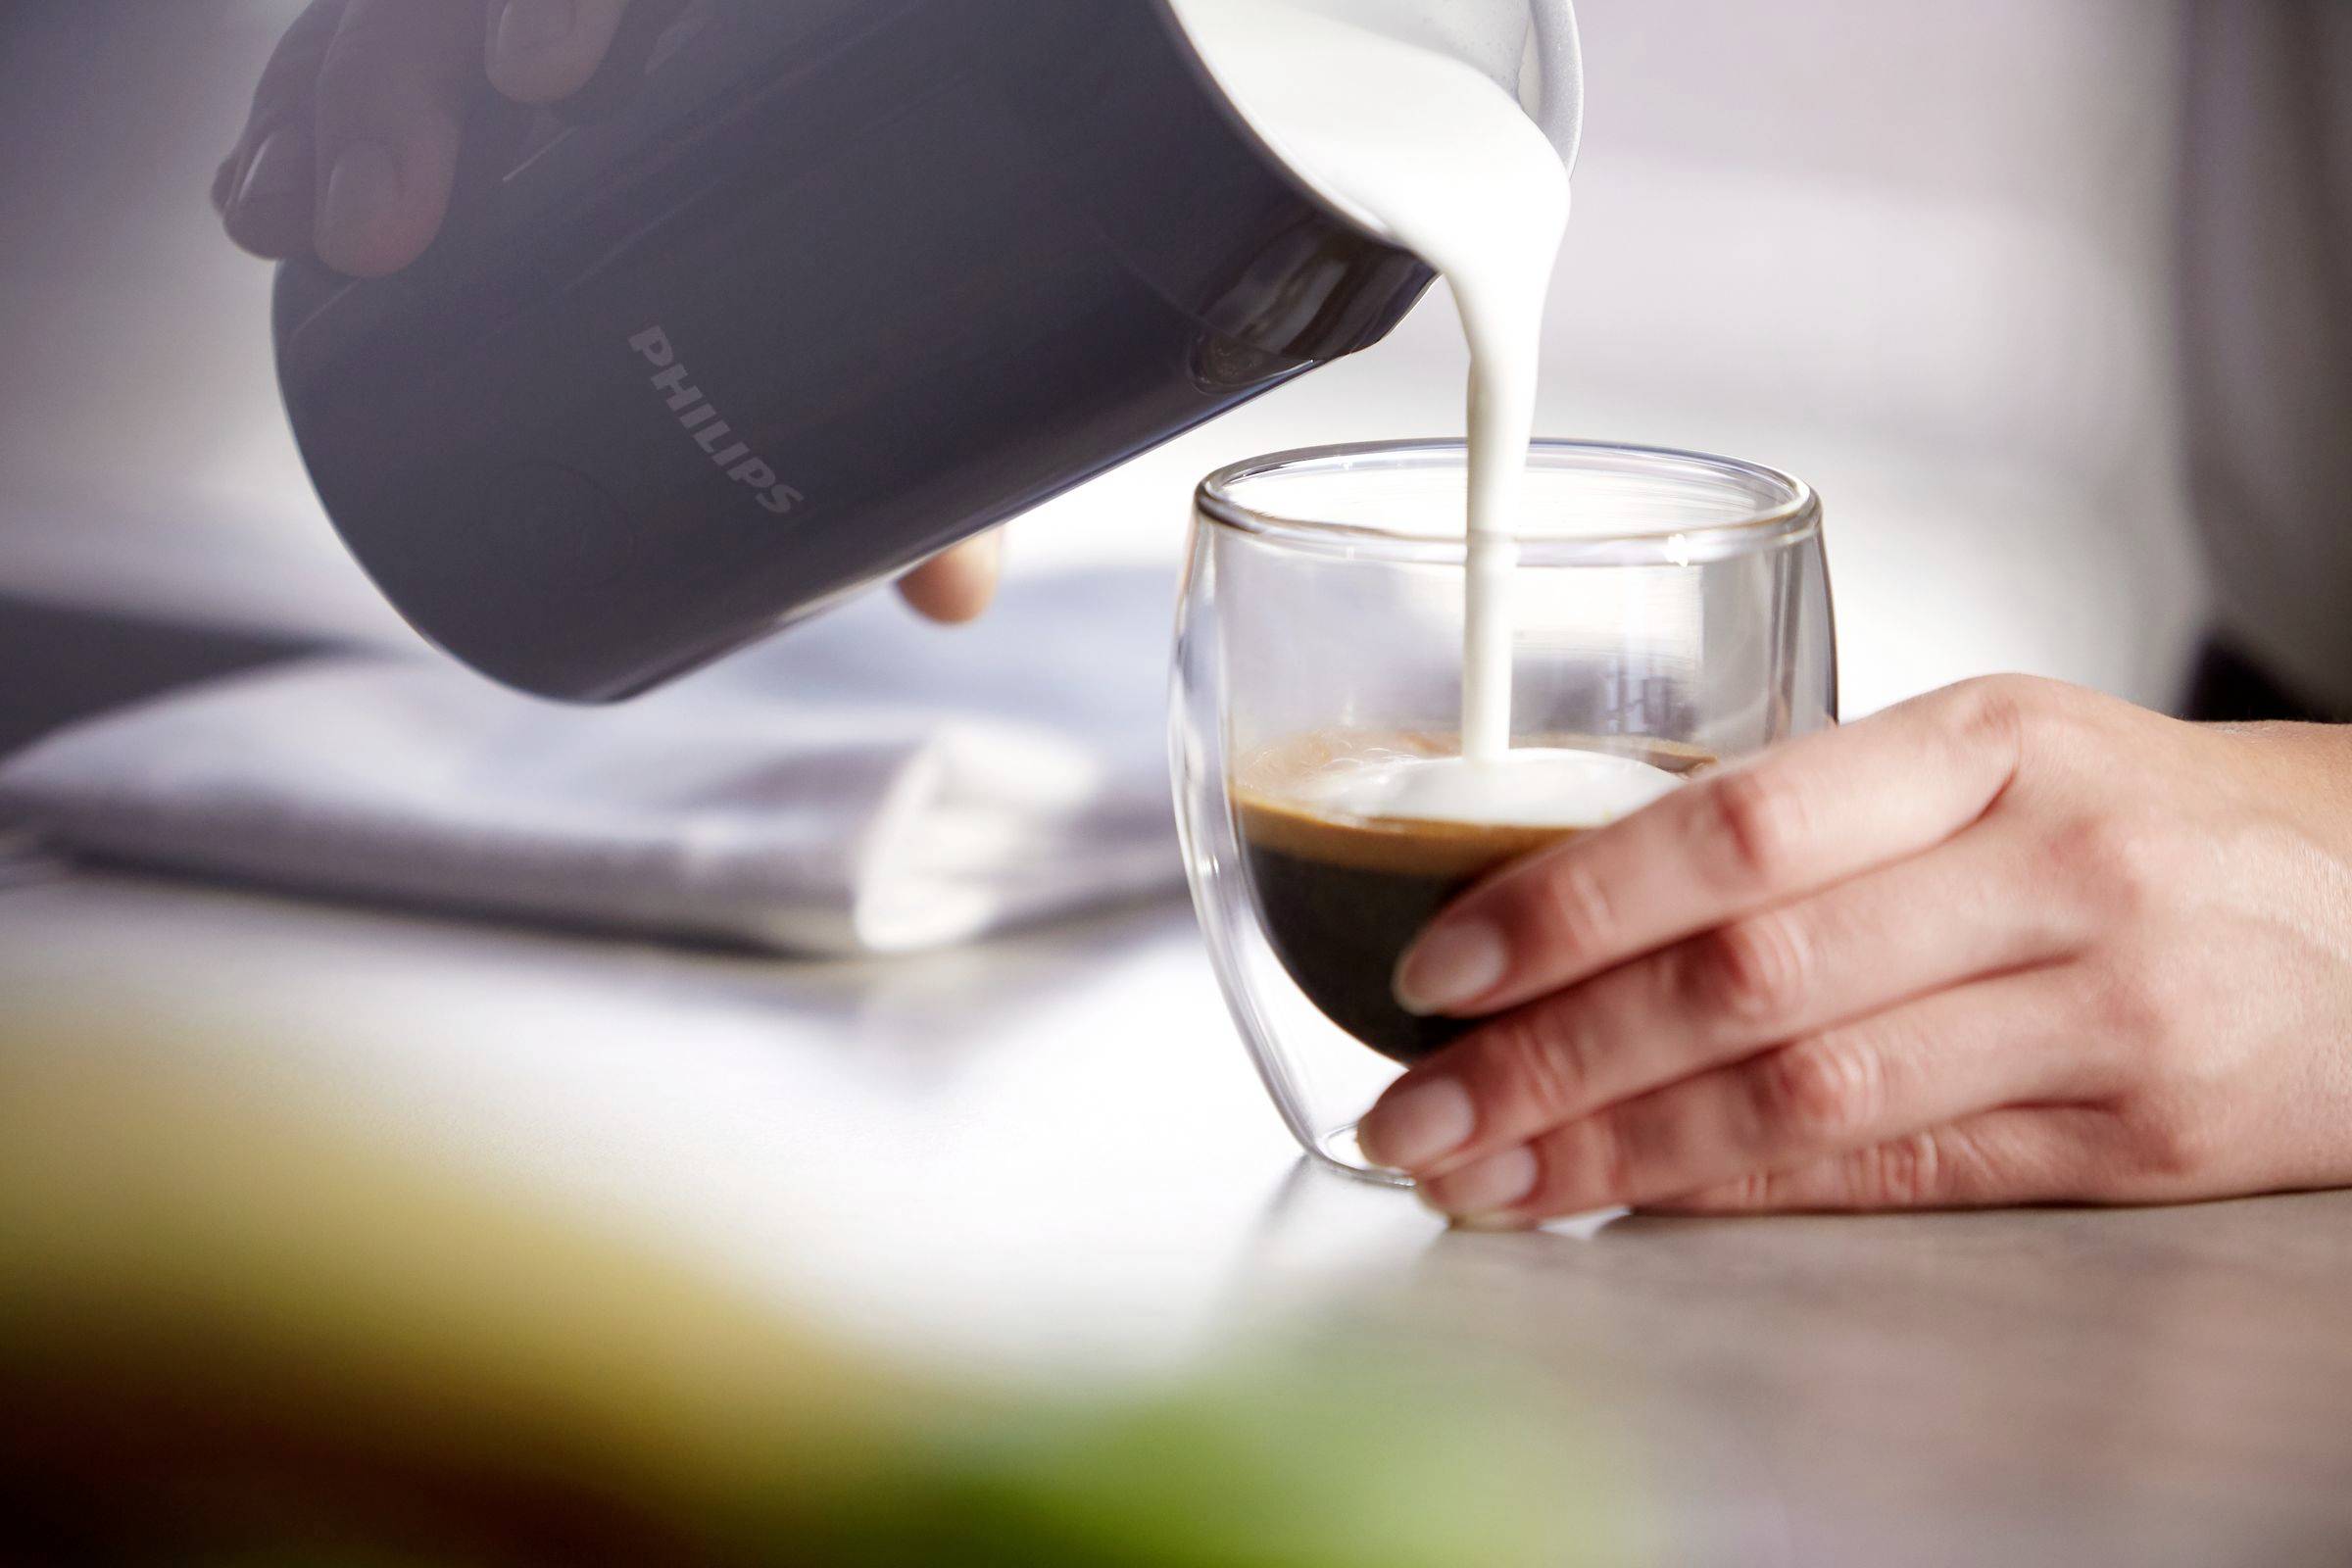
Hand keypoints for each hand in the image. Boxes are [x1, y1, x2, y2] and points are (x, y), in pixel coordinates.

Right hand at [210, 0, 997, 622]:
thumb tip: (951, 597)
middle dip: (405, 69)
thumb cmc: (895, 244)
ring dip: (328, 106)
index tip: (551, 76)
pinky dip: (296, 128)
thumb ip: (937, 419)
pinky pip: (351, 55)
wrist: (867, 205)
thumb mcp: (916, 319)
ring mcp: (527, 11)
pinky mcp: (461, 55)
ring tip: (296, 233)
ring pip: (404, 6)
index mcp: (744, 12)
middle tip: (390, 220)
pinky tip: (255, 209)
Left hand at [1354, 676, 2351, 1222]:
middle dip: (1548, 1055)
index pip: (1729, 829)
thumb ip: (1814, 820)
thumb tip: (1583, 905)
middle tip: (1417, 1108)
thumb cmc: (2157, 820)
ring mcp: (2099, 1007)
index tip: (1437, 967)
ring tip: (1487, 1177)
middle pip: (1742, 977)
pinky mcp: (2137, 1133)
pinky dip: (1742, 1190)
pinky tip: (1633, 1199)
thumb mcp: (1998, 759)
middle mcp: (2041, 867)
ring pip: (1804, 1093)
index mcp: (1981, 743)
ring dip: (1615, 1147)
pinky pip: (1897, 1171)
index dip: (1563, 907)